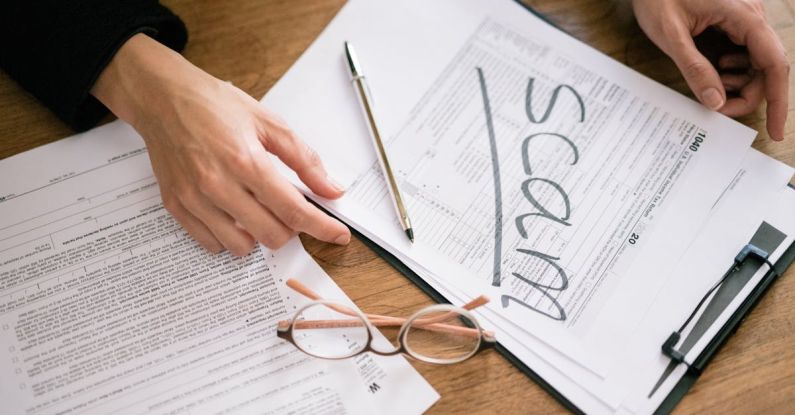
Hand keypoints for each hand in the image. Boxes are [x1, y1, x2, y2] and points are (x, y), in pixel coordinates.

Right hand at [91, 33, 350, 255]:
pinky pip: (211, 243)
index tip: (339, 235)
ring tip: (258, 211)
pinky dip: (229, 236)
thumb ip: (304, 159)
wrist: (162, 98)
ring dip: (258, 236)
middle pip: (271, 235)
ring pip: (241, 247)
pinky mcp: (176, 206)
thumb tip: (331, 189)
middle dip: (291, 229)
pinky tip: (233, 214)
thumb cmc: (214, 105)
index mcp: (246, 161)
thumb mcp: (268, 123)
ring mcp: (194, 199)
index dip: (322, 227)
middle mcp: (218, 185)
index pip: (294, 210)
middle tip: (290, 211)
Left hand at [632, 0, 788, 140]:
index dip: (778, 99)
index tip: (775, 130)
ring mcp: (746, 20)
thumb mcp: (671, 35)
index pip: (774, 62)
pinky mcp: (736, 23)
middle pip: (767, 68)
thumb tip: (715, 102)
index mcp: (743, 15)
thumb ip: (694, 67)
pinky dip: (733, 71)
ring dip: (739, 83)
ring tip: (711, 84)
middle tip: (718, 109)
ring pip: (757, 63)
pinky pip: (746, 54)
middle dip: (747, 94)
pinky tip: (715, 70)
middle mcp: (752, 16)